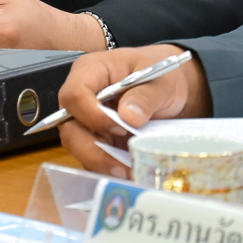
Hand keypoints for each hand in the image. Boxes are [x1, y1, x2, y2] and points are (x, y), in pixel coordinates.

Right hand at [54, 43, 211, 173]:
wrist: (173, 89)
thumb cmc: (161, 74)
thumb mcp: (160, 79)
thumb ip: (145, 96)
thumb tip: (129, 117)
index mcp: (91, 71)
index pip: (75, 94)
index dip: (92, 115)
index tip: (121, 127)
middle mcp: (82, 98)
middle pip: (69, 127)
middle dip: (92, 149)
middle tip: (121, 161)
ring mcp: (87, 122)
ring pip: (78, 147)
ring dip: (101, 163)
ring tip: (129, 171)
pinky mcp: (98, 141)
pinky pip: (93, 159)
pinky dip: (110, 168)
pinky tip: (130, 171)